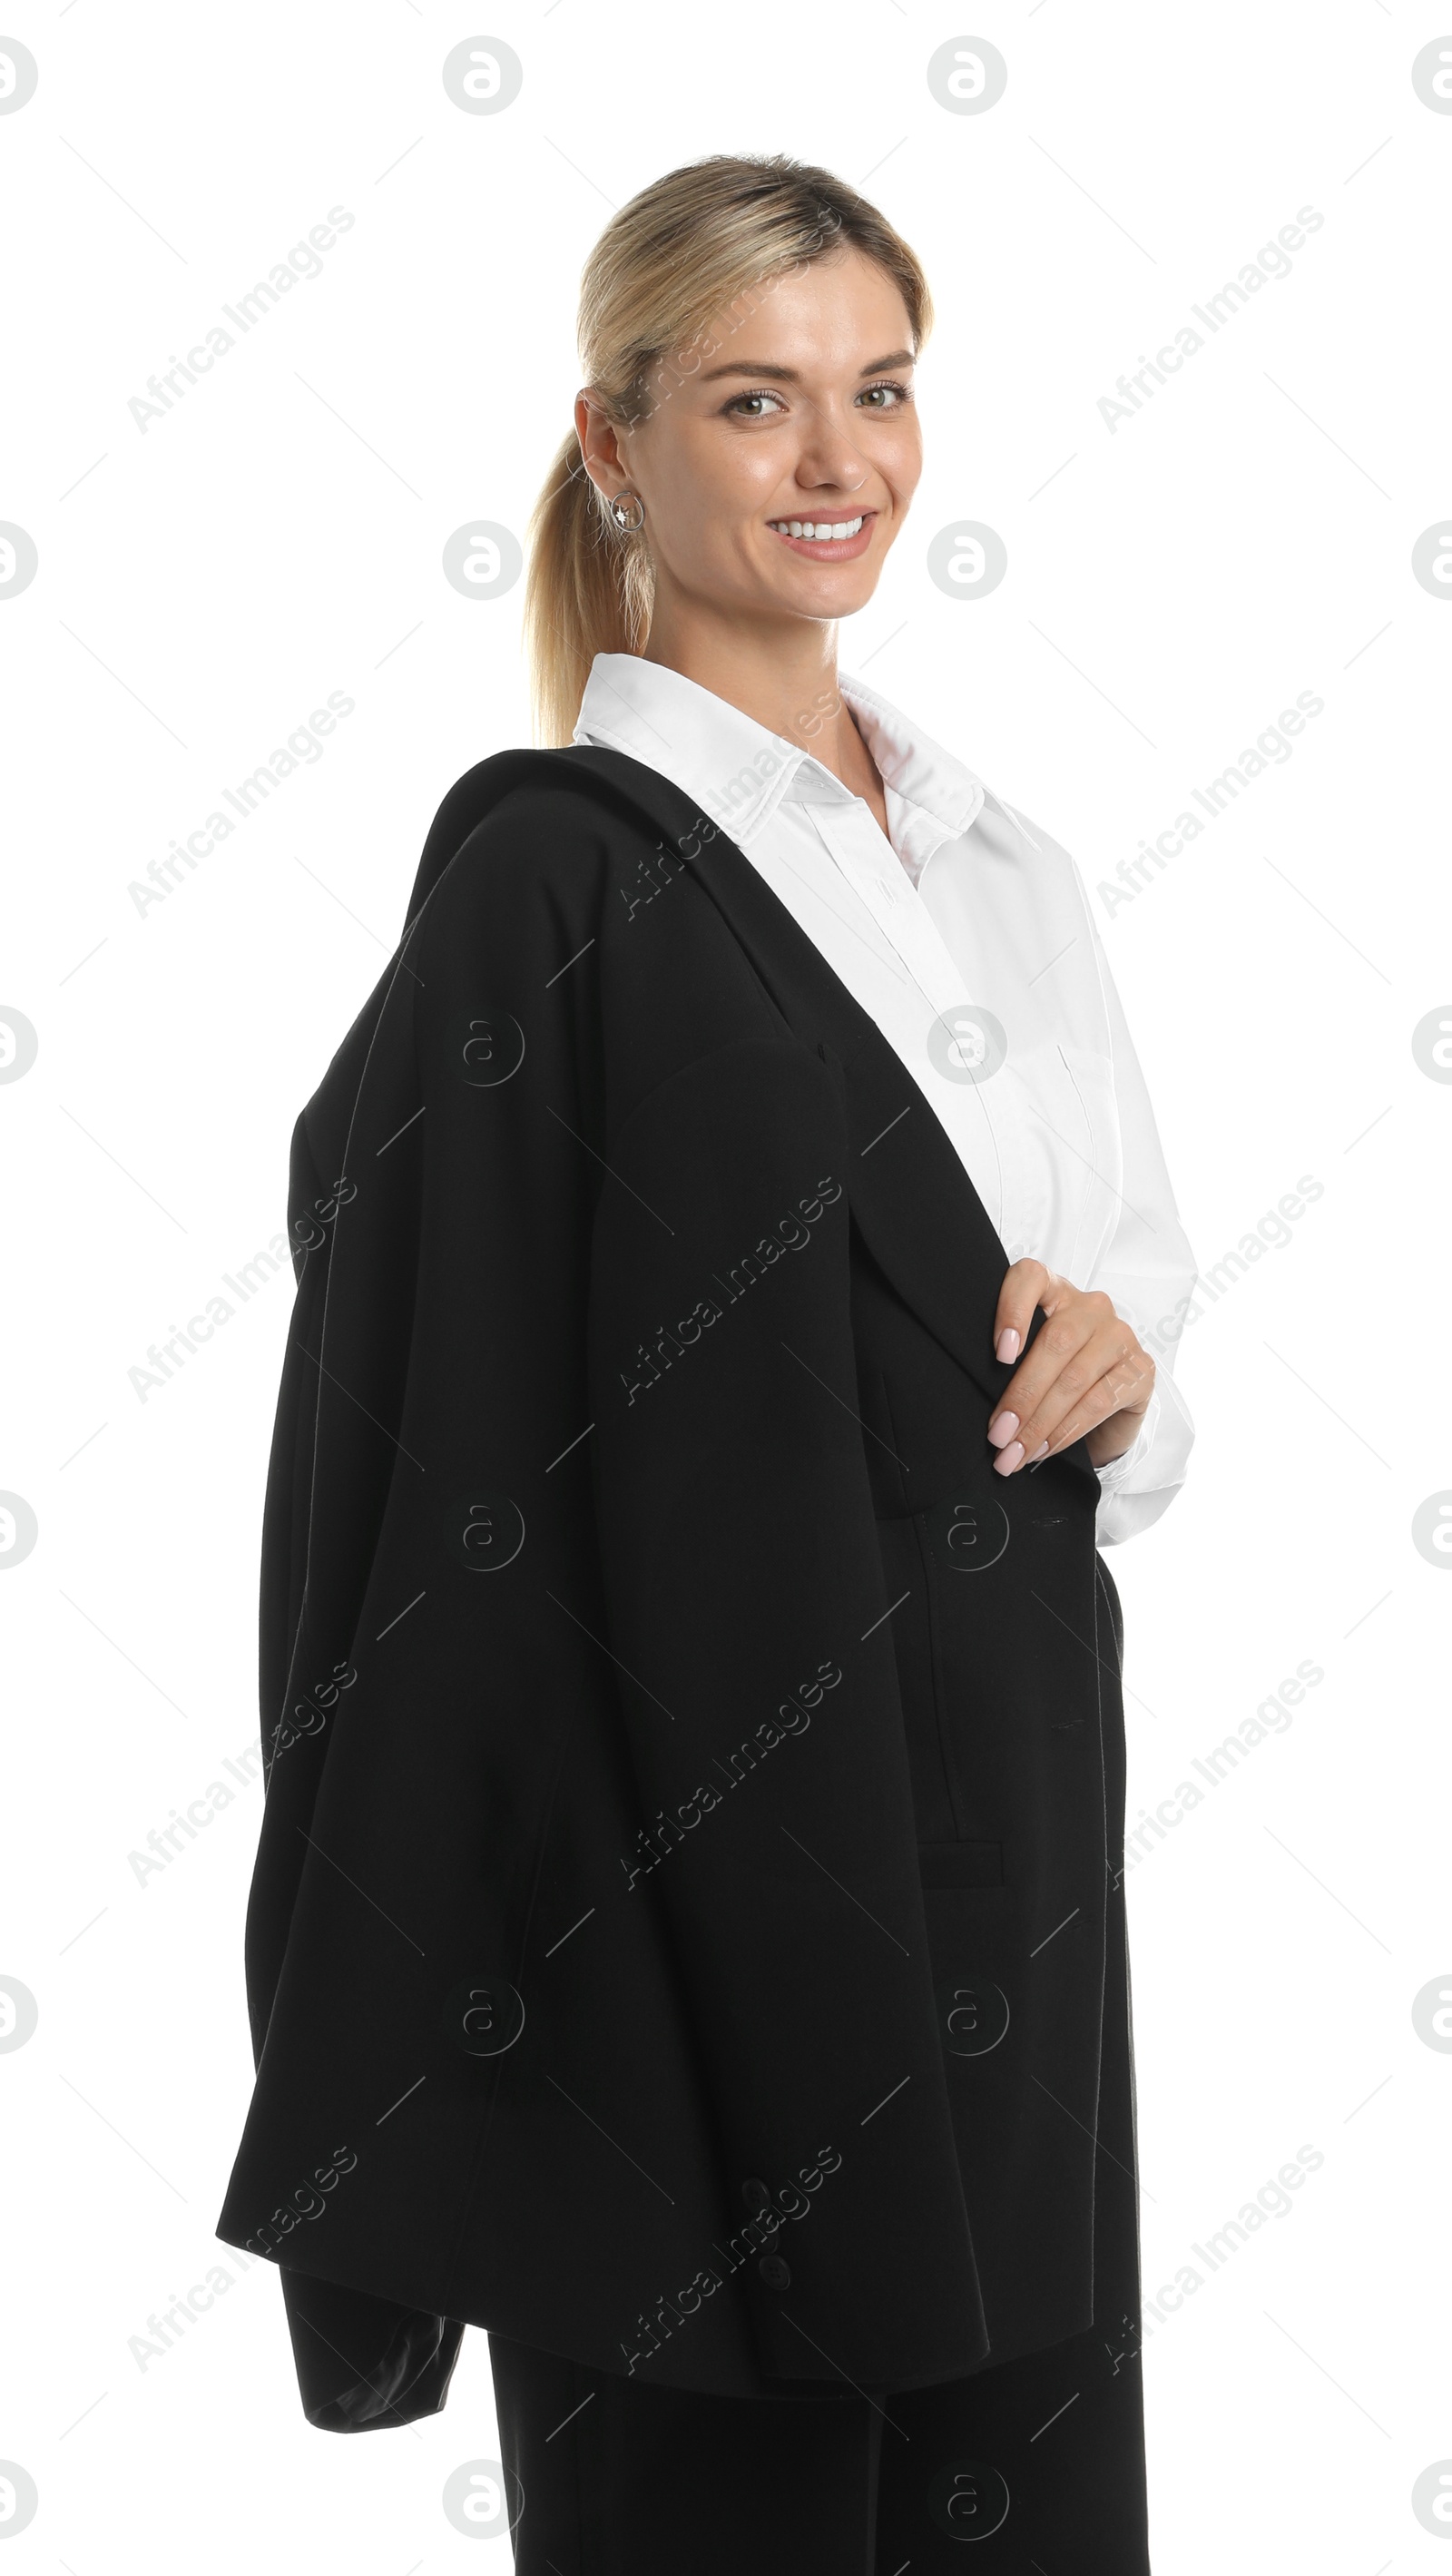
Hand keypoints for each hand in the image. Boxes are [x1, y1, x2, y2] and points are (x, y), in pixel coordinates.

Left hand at [986, 1260, 1154, 1476]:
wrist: (1108, 1410)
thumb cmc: (1054, 1379)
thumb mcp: (1028, 1361)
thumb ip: (1009, 1361)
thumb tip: (974, 1397)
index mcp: (1055, 1290)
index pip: (1031, 1277)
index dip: (1012, 1309)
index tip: (999, 1354)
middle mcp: (1091, 1306)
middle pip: (1054, 1342)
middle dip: (1021, 1396)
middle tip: (997, 1434)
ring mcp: (1120, 1335)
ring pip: (1075, 1378)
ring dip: (1039, 1422)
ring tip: (1015, 1452)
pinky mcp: (1141, 1369)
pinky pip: (1099, 1402)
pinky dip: (1066, 1431)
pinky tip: (1044, 1449)